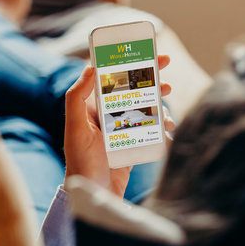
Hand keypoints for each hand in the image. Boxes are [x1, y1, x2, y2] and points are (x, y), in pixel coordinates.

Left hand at [64, 55, 173, 197]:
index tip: (143, 51)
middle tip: (166, 67)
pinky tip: (169, 126)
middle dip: (150, 75)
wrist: (94, 194)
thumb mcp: (75, 128)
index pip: (111, 76)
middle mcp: (108, 113)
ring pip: (145, 105)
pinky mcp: (134, 141)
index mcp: (92, 106)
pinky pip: (151, 126)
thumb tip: (90, 67)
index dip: (127, 61)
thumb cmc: (81, 162)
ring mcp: (123, 127)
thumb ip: (77, 97)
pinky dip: (162, 123)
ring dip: (159, 100)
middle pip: (132, 87)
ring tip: (169, 101)